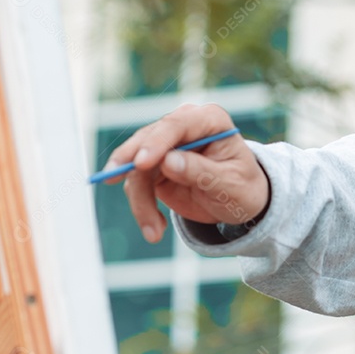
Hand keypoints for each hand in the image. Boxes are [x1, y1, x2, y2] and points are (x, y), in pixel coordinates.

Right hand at [103, 103, 269, 243]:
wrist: (239, 201)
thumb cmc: (242, 187)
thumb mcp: (230, 184)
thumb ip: (201, 172)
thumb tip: (168, 162)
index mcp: (210, 120)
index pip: (177, 124)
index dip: (157, 142)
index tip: (141, 164)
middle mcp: (184, 127)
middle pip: (147, 141)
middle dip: (131, 165)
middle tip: (112, 180)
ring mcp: (166, 145)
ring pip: (136, 167)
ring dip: (139, 200)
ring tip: (154, 232)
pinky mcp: (154, 166)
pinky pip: (136, 184)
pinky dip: (141, 207)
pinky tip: (155, 229)